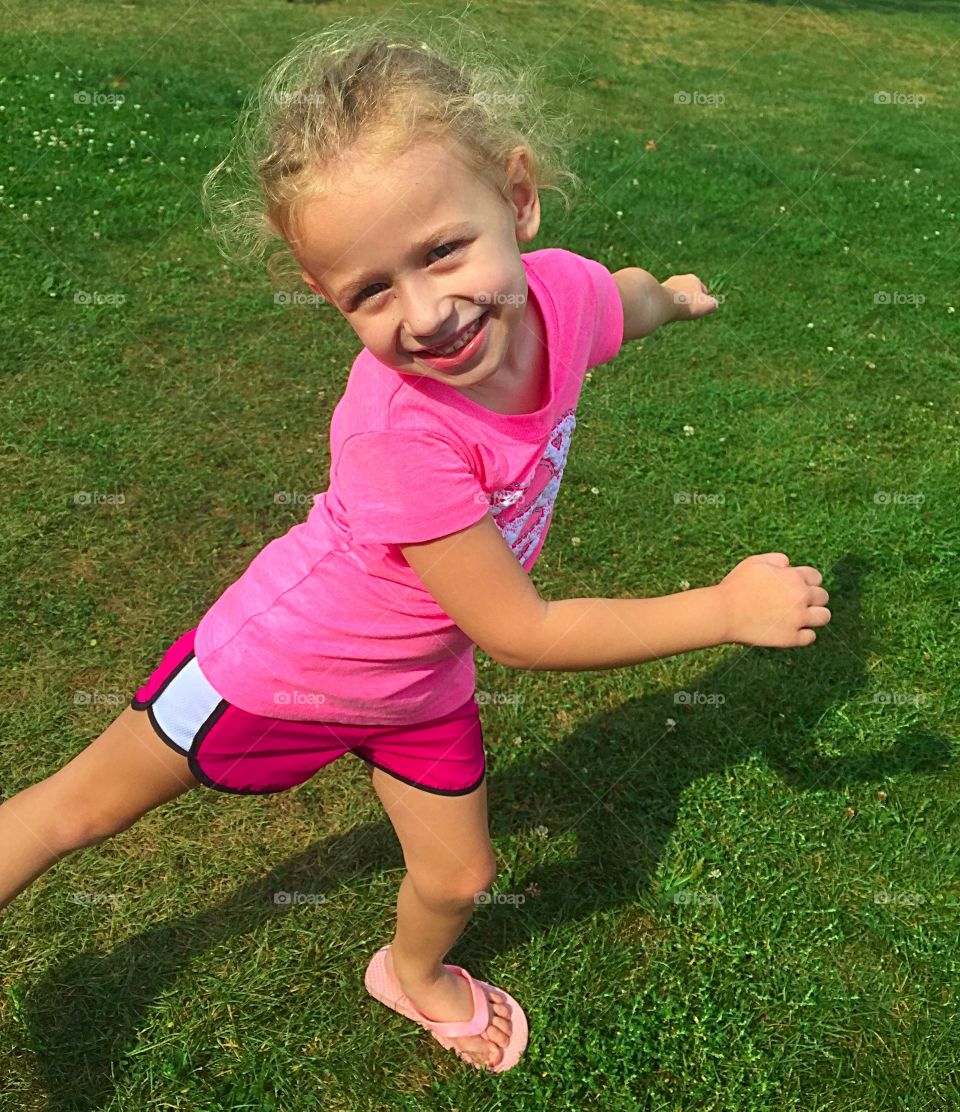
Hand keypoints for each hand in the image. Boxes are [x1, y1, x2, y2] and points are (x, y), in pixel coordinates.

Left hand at [662, 274, 718, 321]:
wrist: (662, 303)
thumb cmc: (687, 304)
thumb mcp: (706, 306)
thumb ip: (713, 304)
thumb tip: (713, 305)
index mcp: (693, 279)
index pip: (702, 289)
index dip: (703, 300)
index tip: (700, 308)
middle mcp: (679, 278)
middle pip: (688, 291)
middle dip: (689, 300)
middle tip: (688, 311)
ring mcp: (667, 284)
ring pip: (676, 296)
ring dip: (677, 303)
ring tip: (677, 313)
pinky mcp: (655, 292)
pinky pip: (665, 300)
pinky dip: (667, 306)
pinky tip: (666, 313)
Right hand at [715, 553, 830, 647]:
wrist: (723, 613)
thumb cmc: (736, 586)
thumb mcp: (754, 562)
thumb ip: (776, 559)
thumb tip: (789, 564)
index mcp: (794, 577)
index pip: (817, 578)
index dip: (807, 582)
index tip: (796, 588)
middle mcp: (800, 597)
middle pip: (823, 597)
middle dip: (812, 598)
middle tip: (797, 603)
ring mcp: (797, 619)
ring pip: (823, 617)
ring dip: (814, 616)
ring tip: (800, 618)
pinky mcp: (791, 638)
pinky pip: (810, 637)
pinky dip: (803, 635)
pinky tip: (791, 631)